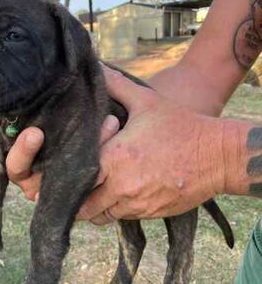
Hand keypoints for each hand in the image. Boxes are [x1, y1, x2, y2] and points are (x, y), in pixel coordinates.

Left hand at [6, 65, 224, 223]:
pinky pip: (123, 218)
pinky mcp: (150, 214)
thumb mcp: (146, 101)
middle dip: (76, 198)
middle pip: (83, 207)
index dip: (66, 177)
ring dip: (95, 204)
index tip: (65, 170)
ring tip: (97, 187)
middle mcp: (121, 187)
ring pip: (101, 216)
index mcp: (114, 159)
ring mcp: (137, 204)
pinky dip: (116, 208)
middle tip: (76, 183)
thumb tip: (96, 66)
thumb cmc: (180, 126)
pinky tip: (121, 191)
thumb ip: (116, 84)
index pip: (75, 180)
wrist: (218, 155)